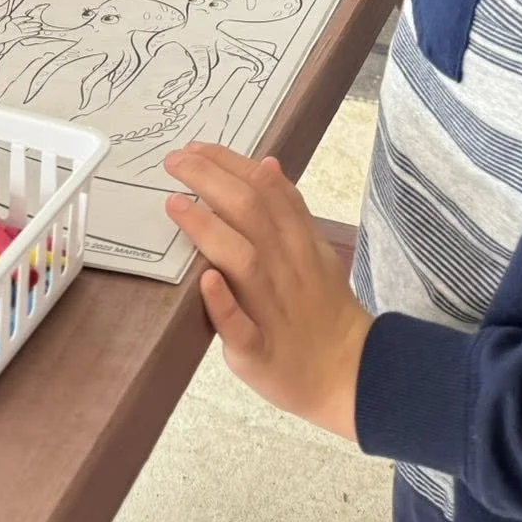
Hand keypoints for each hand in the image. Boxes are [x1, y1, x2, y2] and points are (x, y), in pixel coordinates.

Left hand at [165, 144, 370, 439]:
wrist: (348, 374)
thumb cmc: (320, 309)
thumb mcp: (314, 251)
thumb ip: (289, 209)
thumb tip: (267, 163)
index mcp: (299, 243)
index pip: (266, 190)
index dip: (229, 164)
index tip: (194, 147)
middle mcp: (285, 269)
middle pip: (250, 213)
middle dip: (209, 180)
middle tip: (173, 162)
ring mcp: (272, 309)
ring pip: (243, 261)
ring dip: (208, 229)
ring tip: (175, 205)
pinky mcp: (258, 349)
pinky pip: (240, 325)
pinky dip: (223, 303)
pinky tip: (205, 281)